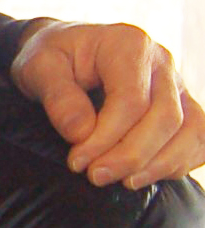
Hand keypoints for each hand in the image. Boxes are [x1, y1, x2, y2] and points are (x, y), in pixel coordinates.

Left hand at [10, 20, 204, 186]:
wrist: (66, 51)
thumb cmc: (53, 57)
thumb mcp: (38, 67)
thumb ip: (57, 96)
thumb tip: (81, 133)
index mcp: (128, 45)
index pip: (131, 100)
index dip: (106, 138)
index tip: (77, 161)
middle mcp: (161, 63)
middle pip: (165, 118)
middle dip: (131, 156)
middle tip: (96, 176)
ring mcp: (176, 85)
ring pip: (189, 131)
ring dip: (159, 165)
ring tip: (123, 182)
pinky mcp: (182, 106)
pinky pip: (198, 138)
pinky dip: (179, 162)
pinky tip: (144, 175)